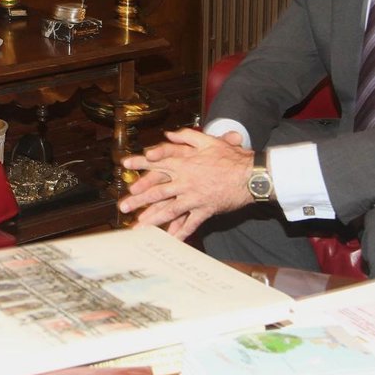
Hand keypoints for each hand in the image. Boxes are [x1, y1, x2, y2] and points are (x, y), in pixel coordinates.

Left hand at [117, 127, 253, 239]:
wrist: (251, 175)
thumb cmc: (231, 156)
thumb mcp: (208, 141)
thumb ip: (186, 136)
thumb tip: (168, 134)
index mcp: (184, 163)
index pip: (157, 162)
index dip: (140, 163)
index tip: (124, 166)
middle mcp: (185, 181)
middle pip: (157, 191)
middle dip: (138, 199)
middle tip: (123, 206)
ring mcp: (194, 197)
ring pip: (169, 210)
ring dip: (153, 219)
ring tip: (139, 227)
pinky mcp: (205, 209)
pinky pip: (190, 223)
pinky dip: (180, 232)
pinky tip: (170, 239)